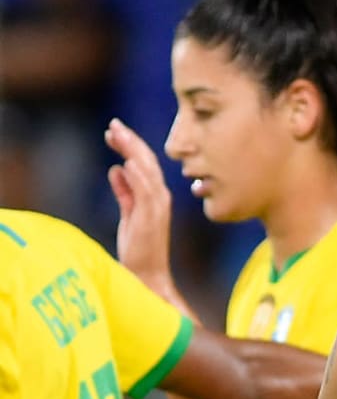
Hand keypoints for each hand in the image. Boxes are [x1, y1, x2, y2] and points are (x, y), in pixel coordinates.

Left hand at [105, 118, 173, 289]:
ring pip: (146, 172)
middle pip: (146, 162)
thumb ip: (125, 192)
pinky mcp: (152, 217)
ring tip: (117, 135)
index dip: (130, 146)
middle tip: (114, 125)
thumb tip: (116, 170)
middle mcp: (160, 197)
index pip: (143, 164)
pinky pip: (146, 192)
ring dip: (132, 152)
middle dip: (130, 141)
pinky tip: (127, 162)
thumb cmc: (139, 248)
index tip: (114, 131)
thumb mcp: (129, 215)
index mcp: (155, 195)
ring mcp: (158, 207)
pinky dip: (138, 176)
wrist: (148, 274)